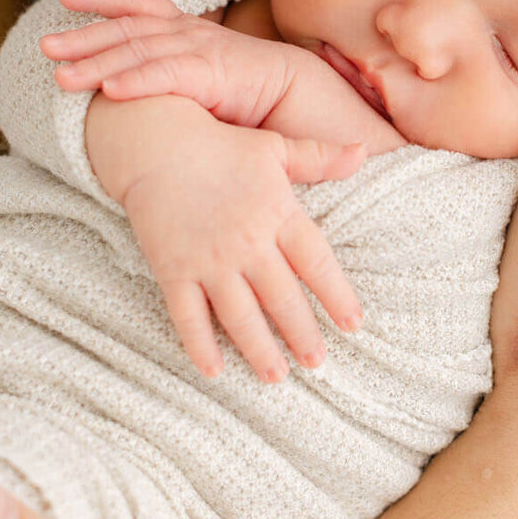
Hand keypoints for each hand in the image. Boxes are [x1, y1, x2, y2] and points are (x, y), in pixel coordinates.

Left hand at [43, 0, 295, 125]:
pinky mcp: (214, 74)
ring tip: (60, 77)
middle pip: (127, 29)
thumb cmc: (250, 94)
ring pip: (139, 52)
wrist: (303, 97)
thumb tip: (126, 89)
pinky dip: (136, 81)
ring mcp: (201, 50)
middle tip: (45, 46)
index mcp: (185, 31)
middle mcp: (189, 34)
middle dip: (83, 35)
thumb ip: (168, 77)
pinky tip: (108, 90)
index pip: (138, 6)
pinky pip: (167, 75)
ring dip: (96, 63)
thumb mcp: (200, 79)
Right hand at [85, 93, 363, 380]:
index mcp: (277, 213)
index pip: (316, 262)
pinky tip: (214, 371)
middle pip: (282, 298)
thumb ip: (319, 158)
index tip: (353, 324)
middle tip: (317, 363)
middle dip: (302, 334)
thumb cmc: (220, 146)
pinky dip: (200, 345)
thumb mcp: (274, 147)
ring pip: (240, 316)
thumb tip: (363, 154)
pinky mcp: (174, 270)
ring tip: (276, 377)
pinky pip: (188, 316)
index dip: (337, 295)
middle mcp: (247, 242)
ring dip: (259, 349)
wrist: (154, 142)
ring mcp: (209, 260)